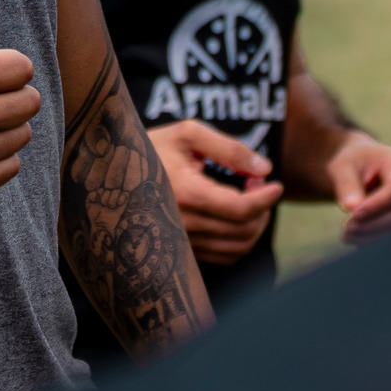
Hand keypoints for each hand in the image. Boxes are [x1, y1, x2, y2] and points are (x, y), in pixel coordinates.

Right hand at [147, 120, 283, 265]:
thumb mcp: (188, 133)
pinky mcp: (180, 251)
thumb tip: (264, 168)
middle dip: (263, 208)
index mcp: (186, 193)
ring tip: (249, 198)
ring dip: (254, 225)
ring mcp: (180, 241)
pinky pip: (223, 257)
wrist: (113, 171)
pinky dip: (239, 240)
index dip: (266, 198)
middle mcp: (183, 223)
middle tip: (258, 183)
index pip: (241, 208)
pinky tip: (235, 216)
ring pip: (237, 248)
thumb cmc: (154, 146)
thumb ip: (229, 148)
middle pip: (243, 230)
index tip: (276, 184)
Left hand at [325, 133, 390, 242]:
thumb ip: (346, 184)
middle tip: (348, 228)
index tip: (354, 214)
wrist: (356, 169)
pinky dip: (372, 236)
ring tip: (345, 234)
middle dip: (376, 222)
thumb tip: (352, 207)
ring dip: (373, 232)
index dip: (378, 204)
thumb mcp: (342, 167)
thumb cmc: (351, 163)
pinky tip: (351, 237)